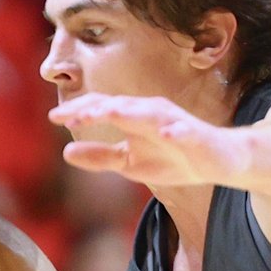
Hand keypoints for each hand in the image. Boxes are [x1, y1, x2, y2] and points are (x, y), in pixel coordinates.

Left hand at [50, 94, 246, 187]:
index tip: (53, 117)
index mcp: (133, 118)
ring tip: (111, 112)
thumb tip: (65, 152)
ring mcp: (176, 123)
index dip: (79, 112)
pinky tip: (168, 134)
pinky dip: (178, 132)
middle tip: (73, 113)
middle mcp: (152, 114)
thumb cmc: (172, 158)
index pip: (102, 109)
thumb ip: (100, 157)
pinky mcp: (197, 137)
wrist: (218, 163)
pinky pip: (187, 133)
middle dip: (98, 108)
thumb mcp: (130, 163)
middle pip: (122, 106)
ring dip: (132, 111)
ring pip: (152, 114)